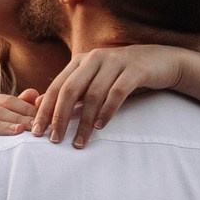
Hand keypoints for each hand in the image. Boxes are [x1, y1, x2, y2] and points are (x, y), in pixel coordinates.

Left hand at [32, 45, 193, 145]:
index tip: (37, 132)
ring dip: (84, 121)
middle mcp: (94, 58)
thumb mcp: (95, 81)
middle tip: (55, 140)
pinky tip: (101, 126)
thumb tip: (39, 106)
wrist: (162, 62)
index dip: (45, 110)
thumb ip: (71, 92)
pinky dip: (107, 111)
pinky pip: (117, 93)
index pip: (56, 87)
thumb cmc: (123, 75)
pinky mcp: (135, 70)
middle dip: (60, 117)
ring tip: (79, 141)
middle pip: (70, 90)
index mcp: (81, 61)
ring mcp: (115, 62)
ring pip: (93, 94)